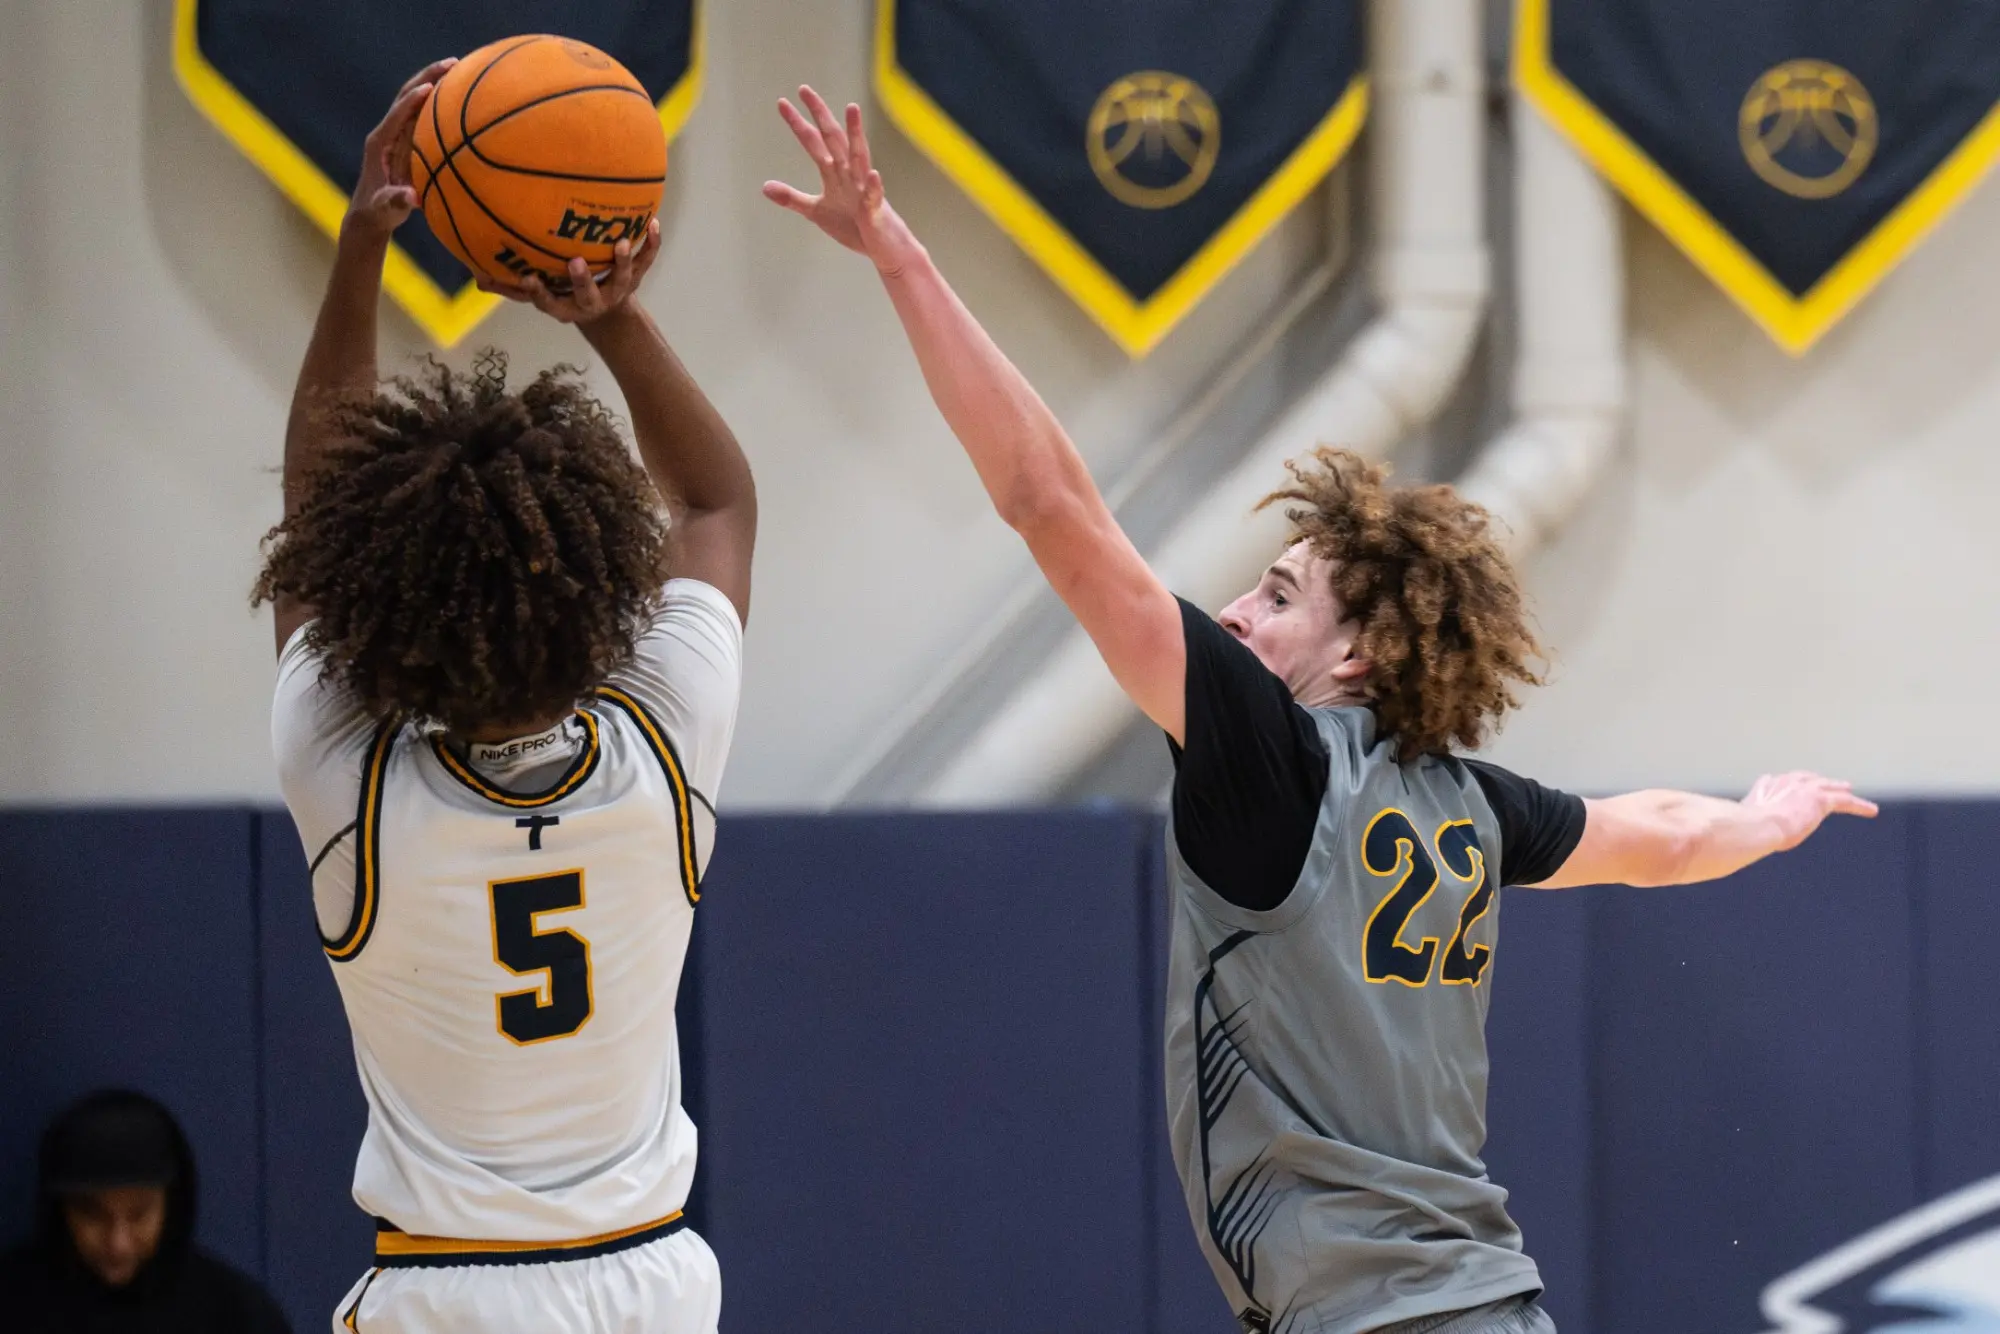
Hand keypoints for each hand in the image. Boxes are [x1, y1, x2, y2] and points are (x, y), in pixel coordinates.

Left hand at [346, 58, 454, 240]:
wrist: (371, 214)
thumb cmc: (379, 212)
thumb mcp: (387, 209)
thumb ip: (397, 201)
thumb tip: (413, 197)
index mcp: (379, 143)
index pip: (396, 116)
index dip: (412, 102)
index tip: (430, 88)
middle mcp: (387, 132)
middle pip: (405, 95)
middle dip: (427, 77)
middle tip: (452, 63)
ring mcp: (396, 133)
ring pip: (414, 99)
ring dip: (435, 81)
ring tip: (459, 67)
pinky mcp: (406, 138)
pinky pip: (422, 112)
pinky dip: (439, 99)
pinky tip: (459, 92)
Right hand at [476, 219, 662, 324]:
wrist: (610, 313)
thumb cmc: (565, 294)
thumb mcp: (542, 294)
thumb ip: (510, 287)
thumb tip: (476, 279)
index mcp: (566, 306)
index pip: (548, 303)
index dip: (538, 293)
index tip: (528, 279)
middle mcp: (591, 301)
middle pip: (587, 295)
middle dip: (582, 281)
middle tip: (575, 262)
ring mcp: (617, 290)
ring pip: (623, 278)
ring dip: (623, 261)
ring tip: (623, 241)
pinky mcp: (636, 276)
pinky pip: (648, 260)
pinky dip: (652, 243)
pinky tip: (652, 222)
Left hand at [763, 86, 922, 275]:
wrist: (884, 248)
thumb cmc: (854, 226)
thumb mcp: (816, 211)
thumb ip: (792, 198)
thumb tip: (765, 187)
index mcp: (834, 173)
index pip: (813, 142)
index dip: (798, 123)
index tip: (782, 103)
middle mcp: (849, 174)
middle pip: (833, 138)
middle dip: (820, 114)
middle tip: (804, 89)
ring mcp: (864, 189)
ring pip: (859, 156)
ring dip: (855, 134)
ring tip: (852, 109)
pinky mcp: (875, 210)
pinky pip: (875, 197)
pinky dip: (874, 186)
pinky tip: (874, 175)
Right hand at [1742, 771, 1877, 849]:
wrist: (1759, 827)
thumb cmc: (1746, 830)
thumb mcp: (1740, 825)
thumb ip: (1740, 824)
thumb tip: (1727, 836)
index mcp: (1765, 788)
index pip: (1775, 782)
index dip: (1782, 784)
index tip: (1782, 784)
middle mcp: (1785, 783)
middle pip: (1806, 778)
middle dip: (1815, 781)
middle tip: (1824, 784)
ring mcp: (1805, 789)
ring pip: (1828, 787)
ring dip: (1839, 789)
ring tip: (1849, 790)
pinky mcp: (1821, 800)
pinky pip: (1845, 801)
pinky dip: (1859, 806)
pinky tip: (1871, 810)